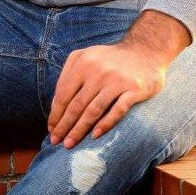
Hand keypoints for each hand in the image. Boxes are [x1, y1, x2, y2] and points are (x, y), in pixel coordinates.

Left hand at [47, 42, 165, 148]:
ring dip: (79, 130)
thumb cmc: (110, 59)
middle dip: (64, 126)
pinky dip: (105, 124)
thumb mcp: (86, 57)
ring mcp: (116, 80)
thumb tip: (55, 105)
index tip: (51, 129)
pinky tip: (95, 136)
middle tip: (55, 142)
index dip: (55, 114)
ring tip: (69, 144)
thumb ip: (70, 75)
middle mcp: (97, 70)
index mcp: (82, 62)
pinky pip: (117, 110)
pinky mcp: (133, 89)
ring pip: (93, 110)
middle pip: (76, 104)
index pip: (64, 93)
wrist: (145, 50)